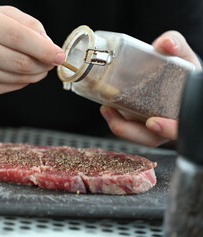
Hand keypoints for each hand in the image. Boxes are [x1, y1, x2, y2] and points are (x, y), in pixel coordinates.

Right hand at [0, 3, 64, 100]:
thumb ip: (27, 25)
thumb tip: (49, 46)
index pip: (18, 37)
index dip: (43, 49)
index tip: (59, 56)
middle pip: (18, 62)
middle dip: (41, 65)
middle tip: (49, 63)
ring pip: (14, 79)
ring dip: (32, 76)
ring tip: (35, 69)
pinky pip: (5, 89)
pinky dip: (18, 83)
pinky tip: (15, 75)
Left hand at [101, 31, 201, 146]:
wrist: (171, 72)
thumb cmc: (181, 68)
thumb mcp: (183, 55)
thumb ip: (177, 45)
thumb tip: (165, 43)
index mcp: (185, 110)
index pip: (181, 127)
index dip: (169, 129)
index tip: (153, 123)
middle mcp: (169, 122)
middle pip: (152, 138)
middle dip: (132, 132)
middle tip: (115, 120)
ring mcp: (153, 124)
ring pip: (136, 135)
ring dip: (119, 125)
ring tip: (106, 109)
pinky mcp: (138, 122)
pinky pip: (127, 127)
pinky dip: (115, 119)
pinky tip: (106, 107)